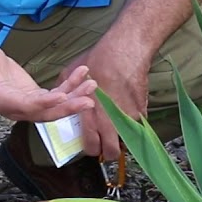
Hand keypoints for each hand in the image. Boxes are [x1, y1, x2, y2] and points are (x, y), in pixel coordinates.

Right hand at [0, 28, 96, 121]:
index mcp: (1, 100)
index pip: (23, 106)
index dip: (41, 104)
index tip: (60, 98)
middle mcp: (16, 108)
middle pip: (44, 113)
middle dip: (67, 108)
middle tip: (88, 101)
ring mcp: (28, 104)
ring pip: (54, 107)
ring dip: (74, 97)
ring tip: (92, 85)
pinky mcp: (36, 97)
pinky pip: (57, 96)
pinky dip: (71, 87)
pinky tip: (84, 76)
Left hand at [61, 40, 152, 160]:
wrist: (125, 50)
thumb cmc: (98, 60)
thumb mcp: (71, 73)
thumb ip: (66, 89)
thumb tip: (61, 95)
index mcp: (89, 115)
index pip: (92, 146)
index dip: (92, 149)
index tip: (92, 144)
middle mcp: (109, 121)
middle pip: (112, 152)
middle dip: (108, 152)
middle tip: (106, 144)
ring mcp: (127, 116)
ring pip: (128, 140)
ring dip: (123, 137)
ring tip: (118, 127)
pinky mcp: (141, 108)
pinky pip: (138, 124)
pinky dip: (133, 122)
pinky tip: (128, 111)